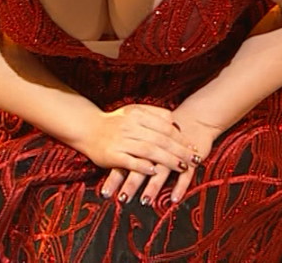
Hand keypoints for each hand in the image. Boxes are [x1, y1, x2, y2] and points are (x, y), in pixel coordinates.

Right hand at [74, 104, 198, 203]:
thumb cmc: (114, 121)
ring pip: (149, 150)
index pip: (165, 126)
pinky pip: (130, 161)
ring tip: (182, 167)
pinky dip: (143, 166)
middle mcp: (130, 126)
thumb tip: (175, 121)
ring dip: (167, 160)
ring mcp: (121, 141)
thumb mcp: (134, 111)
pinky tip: (155, 171)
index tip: (193, 146)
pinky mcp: (112, 155)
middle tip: (195, 159)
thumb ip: (154, 114)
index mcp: (137, 114)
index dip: (181, 137)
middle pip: (161, 139)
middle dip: (180, 151)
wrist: (86, 127)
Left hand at [101, 111, 220, 207]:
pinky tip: (174, 199)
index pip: (126, 160)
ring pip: (162, 172)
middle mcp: (158, 147)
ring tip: (144, 202)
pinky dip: (180, 187)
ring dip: (152, 187)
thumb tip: (106, 161)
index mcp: (143, 140)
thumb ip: (130, 149)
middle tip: (122, 199)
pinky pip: (186, 175)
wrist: (192, 120)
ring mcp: (174, 153)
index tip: (105, 193)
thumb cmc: (163, 133)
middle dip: (131, 184)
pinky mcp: (189, 158)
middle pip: (142, 166)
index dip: (115, 177)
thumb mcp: (146, 135)